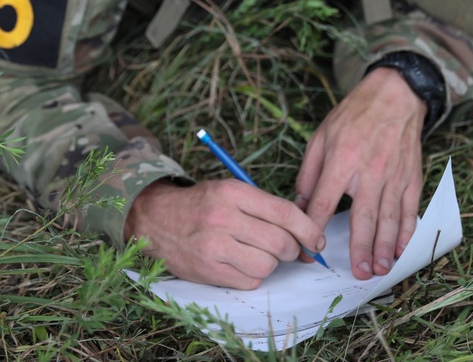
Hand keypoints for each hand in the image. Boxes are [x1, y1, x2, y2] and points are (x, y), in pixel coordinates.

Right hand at [124, 179, 326, 289]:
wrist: (156, 220)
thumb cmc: (201, 205)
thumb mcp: (230, 191)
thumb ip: (265, 207)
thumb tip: (304, 231)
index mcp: (233, 192)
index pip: (284, 213)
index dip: (308, 229)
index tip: (316, 240)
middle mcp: (223, 218)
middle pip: (280, 242)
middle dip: (292, 249)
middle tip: (287, 249)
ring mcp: (214, 246)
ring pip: (267, 264)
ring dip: (271, 263)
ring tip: (258, 253)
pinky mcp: (208, 270)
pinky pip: (250, 280)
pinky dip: (253, 275)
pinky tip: (241, 263)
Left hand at [295, 67, 424, 279]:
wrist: (394, 96)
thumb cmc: (353, 116)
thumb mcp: (320, 138)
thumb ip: (309, 174)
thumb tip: (298, 204)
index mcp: (341, 160)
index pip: (325, 203)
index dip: (314, 229)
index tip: (308, 250)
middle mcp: (369, 170)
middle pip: (364, 217)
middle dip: (360, 248)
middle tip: (357, 273)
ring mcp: (394, 175)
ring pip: (390, 218)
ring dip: (384, 247)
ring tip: (378, 269)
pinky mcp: (411, 177)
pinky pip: (410, 209)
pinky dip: (406, 232)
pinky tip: (400, 249)